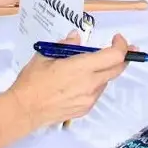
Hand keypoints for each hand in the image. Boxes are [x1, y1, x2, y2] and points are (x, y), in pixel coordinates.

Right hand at [8, 31, 129, 127]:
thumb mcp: (46, 55)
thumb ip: (66, 45)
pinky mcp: (85, 109)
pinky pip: (97, 92)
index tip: (116, 39)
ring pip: (106, 80)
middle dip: (123, 56)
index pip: (114, 56)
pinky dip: (94, 83)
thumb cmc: (33, 81)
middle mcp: (90, 83)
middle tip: (122, 48)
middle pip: (118, 69)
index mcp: (81, 67)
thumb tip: (76, 37)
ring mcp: (89, 98)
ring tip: (86, 67)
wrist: (24, 110)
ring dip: (104, 70)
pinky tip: (78, 82)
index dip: (121, 45)